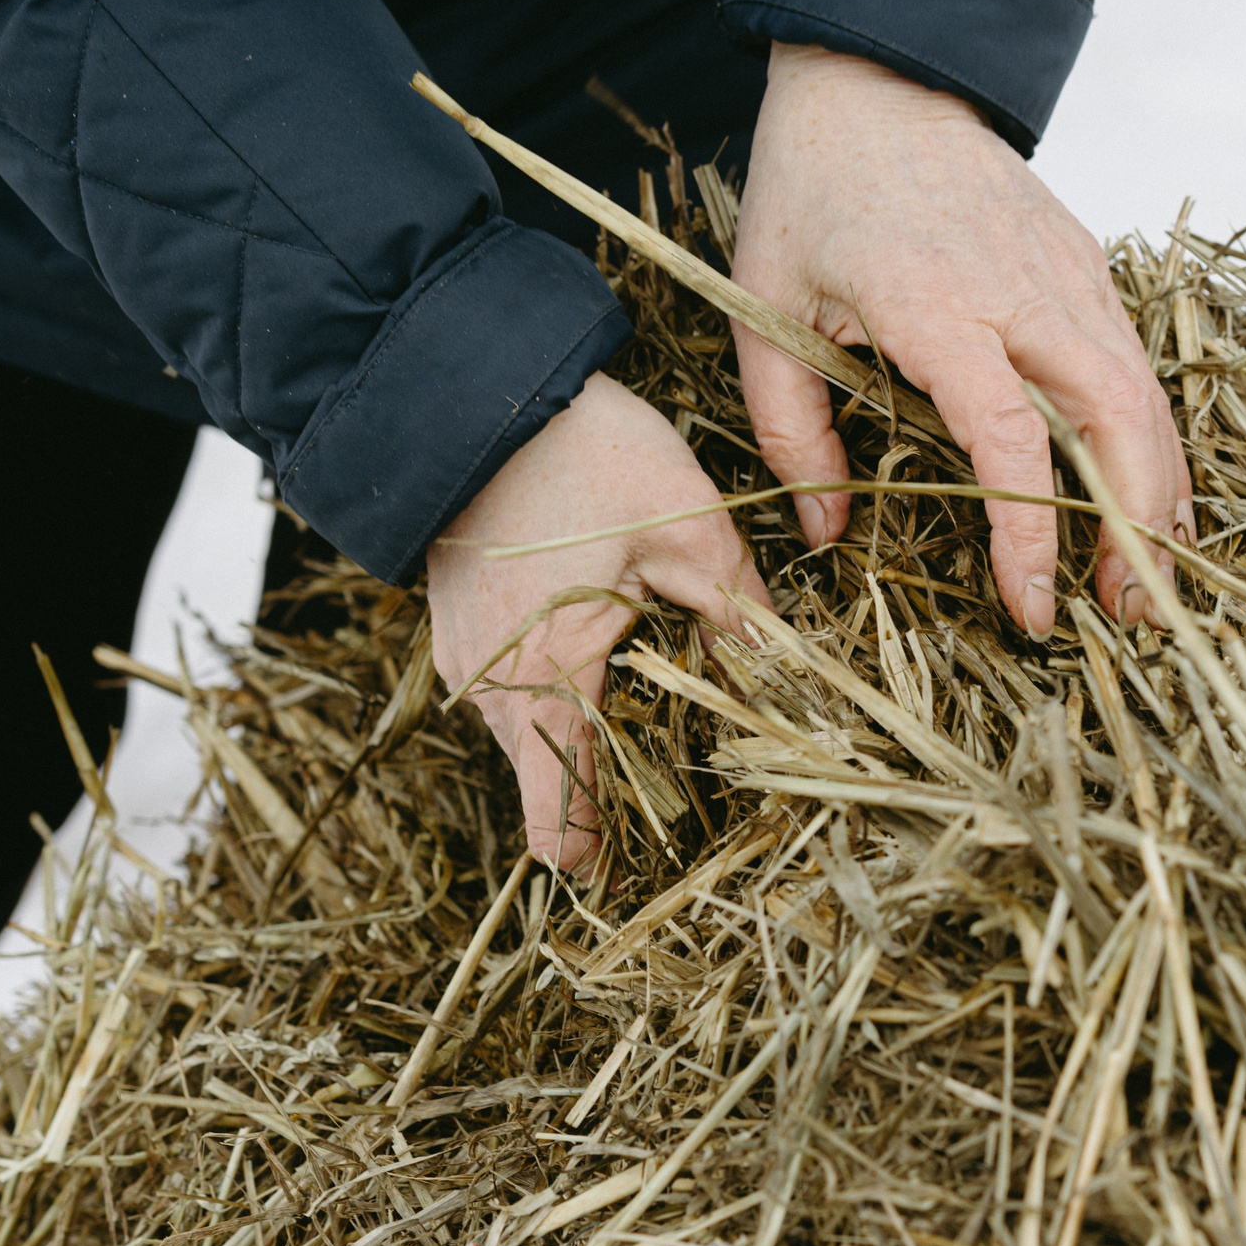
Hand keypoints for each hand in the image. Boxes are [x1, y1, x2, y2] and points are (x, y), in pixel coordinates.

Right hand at [428, 373, 767, 867]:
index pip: (558, 827)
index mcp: (551, 684)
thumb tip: (790, 687)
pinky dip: (553, 692)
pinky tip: (605, 646)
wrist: (475, 389)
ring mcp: (465, 662)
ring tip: (652, 698)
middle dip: (611, 791)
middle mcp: (493, 692)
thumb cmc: (588, 457)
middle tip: (686, 770)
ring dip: (583, 737)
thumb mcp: (692, 531)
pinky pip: (509, 693)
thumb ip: (743, 620)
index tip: (651, 856)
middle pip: (551, 787)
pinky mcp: (456, 631)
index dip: (604, 852)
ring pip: (530, 738)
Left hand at [731, 43, 1190, 636]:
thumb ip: (792, 427)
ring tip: (1146, 580)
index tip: (1030, 603)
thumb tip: (827, 532)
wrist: (877, 78)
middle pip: (1117, 420)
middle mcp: (1022, 290)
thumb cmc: (811, 194)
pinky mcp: (1087, 265)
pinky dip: (1151, 441)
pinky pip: (1134, 367)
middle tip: (1126, 617)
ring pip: (1145, 397)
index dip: (1033, 531)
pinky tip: (1142, 501)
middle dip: (1136, 528)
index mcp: (935, 304)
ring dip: (1159, 494)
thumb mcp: (764, 309)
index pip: (1012, 438)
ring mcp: (1068, 273)